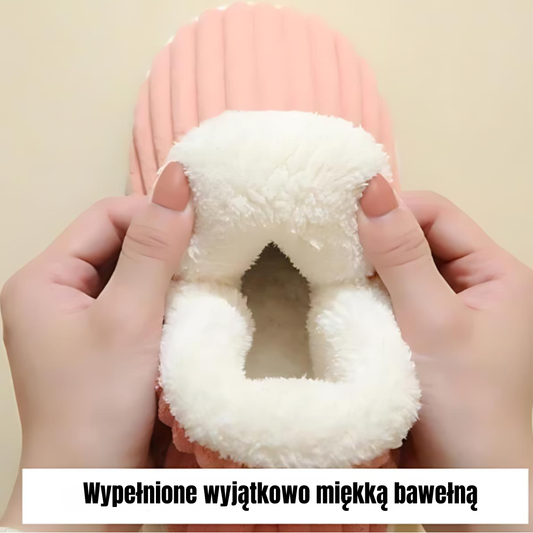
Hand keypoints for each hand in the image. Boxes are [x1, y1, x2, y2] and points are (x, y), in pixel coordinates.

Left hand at [0, 163, 191, 529]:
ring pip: (132, 275)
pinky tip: (188, 309)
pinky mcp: (102, 342)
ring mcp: (78, 320)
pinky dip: (165, 303)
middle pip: (118, 245)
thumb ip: (154, 248)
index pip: (105, 217)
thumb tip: (178, 180)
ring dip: (168, 277)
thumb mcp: (129, 318)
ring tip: (202, 282)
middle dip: (163, 248)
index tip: (200, 223)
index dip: (152, 214)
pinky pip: (137, 304)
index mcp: (43, 279)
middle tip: (207, 254)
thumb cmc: (99, 402)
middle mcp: (55, 294)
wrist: (93, 488)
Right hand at [358, 175, 532, 530]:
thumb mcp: (436, 323)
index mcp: (495, 272)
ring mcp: (442, 312)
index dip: (393, 211)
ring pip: (395, 271)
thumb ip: (402, 256)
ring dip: (364, 273)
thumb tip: (371, 188)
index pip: (436, 214)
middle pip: (415, 240)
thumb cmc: (467, 403)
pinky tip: (337, 301)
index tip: (345, 222)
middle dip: (373, 243)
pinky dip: (361, 298)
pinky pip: (385, 301)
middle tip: (329, 249)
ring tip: (328, 274)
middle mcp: (471, 286)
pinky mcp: (417, 336)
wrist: (466, 486)